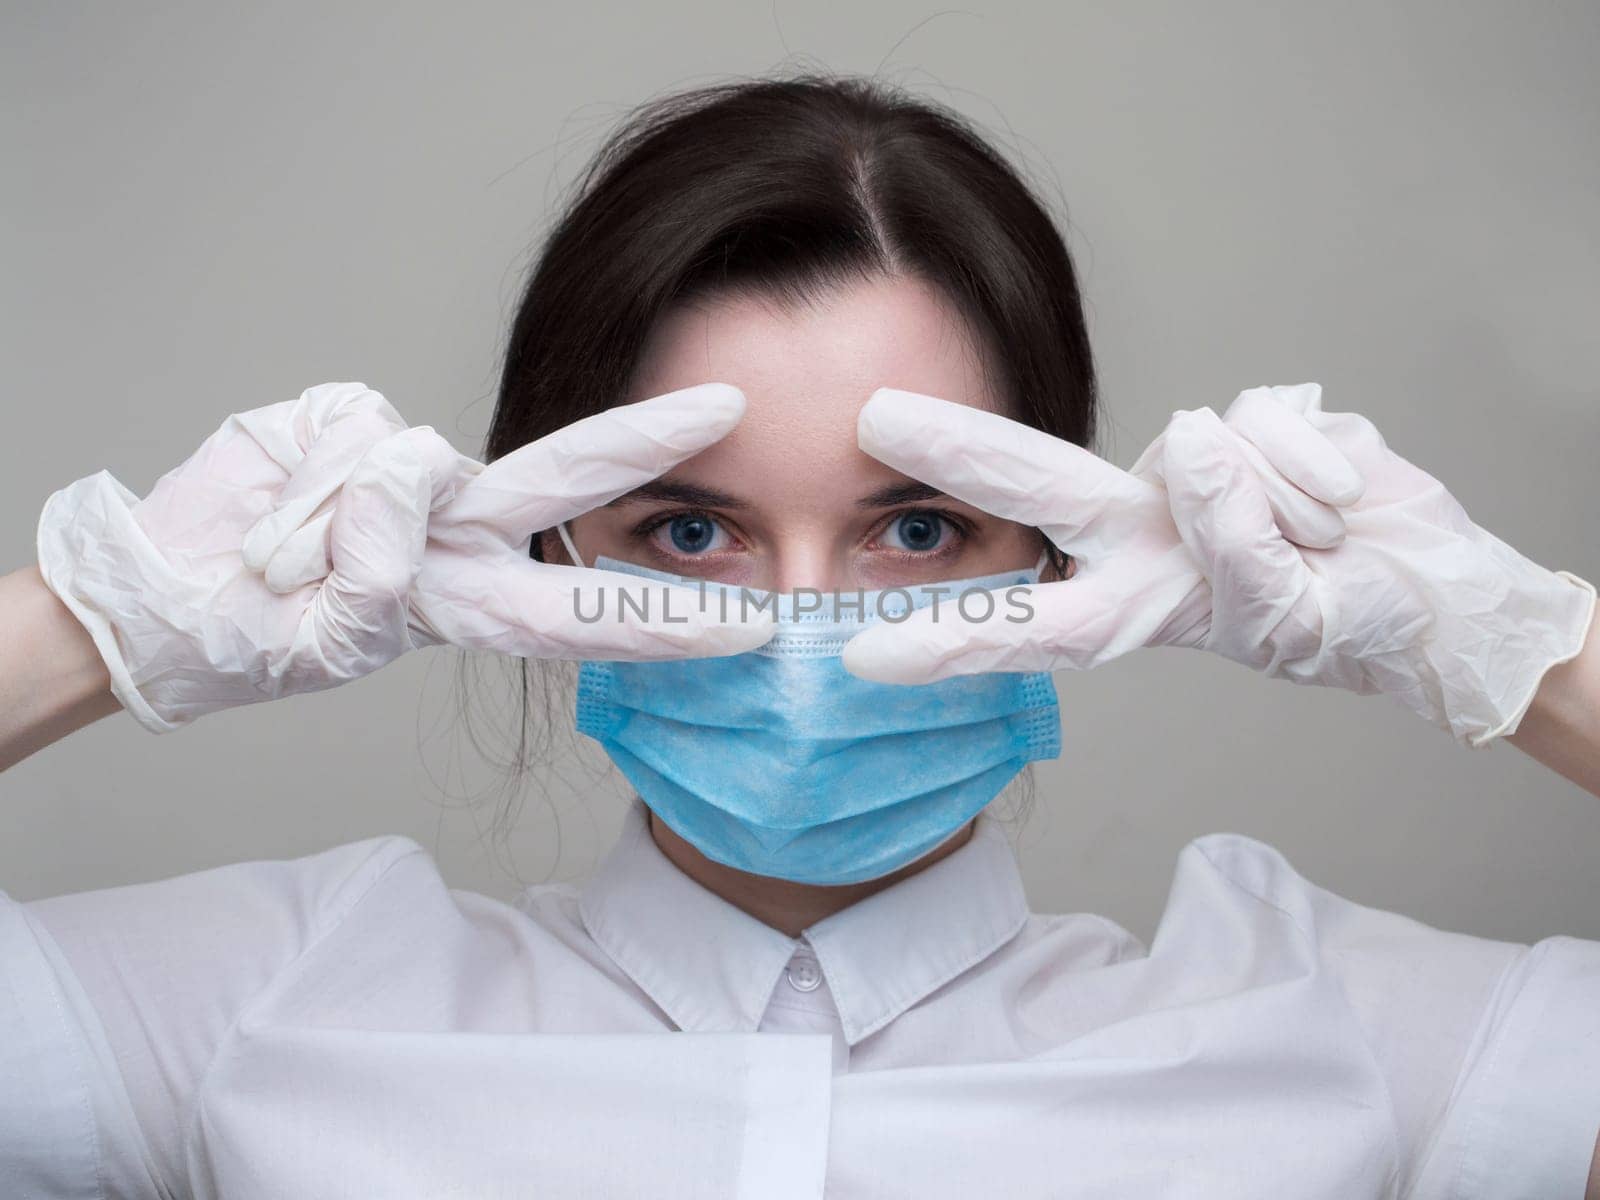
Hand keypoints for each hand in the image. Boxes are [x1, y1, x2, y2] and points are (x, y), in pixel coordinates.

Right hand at [36, 381, 772, 733]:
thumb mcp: (326, 641)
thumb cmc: (252, 636)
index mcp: (469, 599)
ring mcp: (403, 467)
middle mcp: (453, 525)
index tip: (755, 624)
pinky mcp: (343, 413)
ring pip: (411, 465)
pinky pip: (346, 438)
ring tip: (281, 564)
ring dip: (336, 528)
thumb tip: (404, 482)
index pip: (585, 609)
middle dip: (647, 442)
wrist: (161, 597)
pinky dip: (302, 487)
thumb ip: (381, 576)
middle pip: (563, 477)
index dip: (667, 617)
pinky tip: (273, 512)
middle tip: (728, 406)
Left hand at [844, 383, 1595, 747]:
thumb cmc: (1345, 621)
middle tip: (870, 419)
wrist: (1430, 591)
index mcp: (1132, 601)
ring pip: (1211, 458)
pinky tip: (1340, 501)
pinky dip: (1321, 474)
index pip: (1028, 624)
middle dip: (958, 451)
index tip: (857, 654)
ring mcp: (1195, 472)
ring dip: (1283, 515)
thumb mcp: (1283, 617)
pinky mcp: (1253, 421)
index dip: (947, 639)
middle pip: (1040, 484)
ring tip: (1321, 545)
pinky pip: (1273, 430)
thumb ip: (1233, 545)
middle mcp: (1143, 531)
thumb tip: (1197, 437)